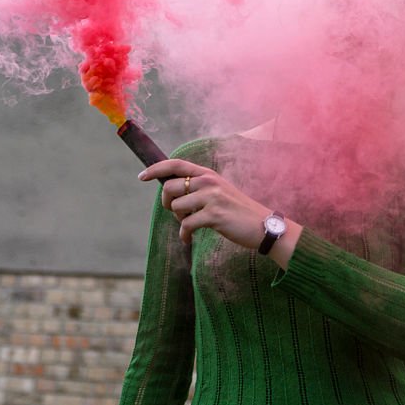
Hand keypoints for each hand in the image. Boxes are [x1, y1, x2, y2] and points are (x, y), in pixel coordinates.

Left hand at [139, 159, 271, 247]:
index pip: (175, 164)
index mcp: (208, 174)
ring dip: (179, 220)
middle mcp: (209, 182)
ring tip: (191, 226)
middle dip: (167, 203)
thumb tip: (171, 192)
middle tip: (179, 214)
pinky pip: (186, 225)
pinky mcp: (214, 215)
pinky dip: (184, 235)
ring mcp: (212, 197)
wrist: (263, 226)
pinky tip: (189, 240)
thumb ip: (199, 188)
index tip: (141, 176)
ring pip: (176, 207)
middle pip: (169, 188)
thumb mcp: (219, 192)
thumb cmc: (237, 211)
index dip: (156, 169)